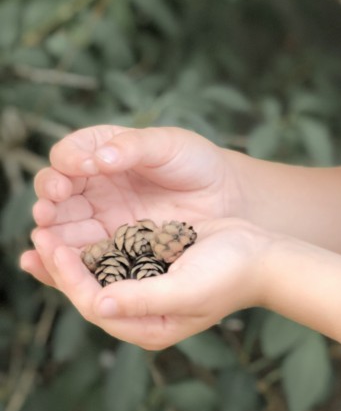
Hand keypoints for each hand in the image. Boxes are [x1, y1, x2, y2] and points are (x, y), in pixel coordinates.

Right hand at [21, 124, 239, 288]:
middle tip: (50, 207)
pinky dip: (61, 261)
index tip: (79, 169)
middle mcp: (92, 185)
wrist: (225, 199)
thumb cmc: (196, 162)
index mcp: (100, 152)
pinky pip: (79, 255)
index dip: (66, 162)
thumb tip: (98, 159)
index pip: (68, 155)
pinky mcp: (110, 248)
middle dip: (47, 201)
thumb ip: (133, 147)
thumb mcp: (168, 145)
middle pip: (54, 194)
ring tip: (46, 238)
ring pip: (60, 227)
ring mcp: (98, 218)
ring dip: (49, 233)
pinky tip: (51, 264)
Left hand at [27, 216, 272, 349]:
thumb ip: (143, 299)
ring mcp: (146, 287)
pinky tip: (77, 226)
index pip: (94, 305)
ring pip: (96, 273)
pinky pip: (112, 256)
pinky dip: (91, 242)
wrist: (264, 254)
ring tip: (43, 232)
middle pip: (87, 291)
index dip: (69, 279)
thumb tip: (98, 305)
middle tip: (36, 237)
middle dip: (60, 267)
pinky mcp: (151, 264)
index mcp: (147, 327)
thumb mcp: (186, 289)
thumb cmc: (231, 273)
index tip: (53, 249)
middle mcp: (142, 312)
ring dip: (70, 253)